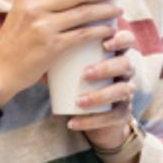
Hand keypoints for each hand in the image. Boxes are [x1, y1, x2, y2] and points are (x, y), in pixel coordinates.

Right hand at [0, 0, 121, 107]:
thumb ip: (38, 3)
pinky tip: (109, 30)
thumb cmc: (13, 42)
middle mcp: (34, 7)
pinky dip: (100, 30)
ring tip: (118, 11)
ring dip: (106, 11)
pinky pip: (83, 34)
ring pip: (84, 12)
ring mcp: (43, 26)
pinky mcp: (52, 46)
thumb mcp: (19, 13)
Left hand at [68, 28, 136, 147]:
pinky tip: (73, 122)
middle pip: (125, 64)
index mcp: (115, 54)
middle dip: (107, 68)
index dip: (120, 40)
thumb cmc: (79, 81)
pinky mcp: (122, 114)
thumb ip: (58, 56)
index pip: (126, 40)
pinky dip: (92, 121)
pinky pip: (112, 116)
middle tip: (85, 73)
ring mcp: (126, 92)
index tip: (104, 43)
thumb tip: (35, 53)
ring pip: (123, 90)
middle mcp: (125, 72)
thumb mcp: (72, 67)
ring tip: (79, 101)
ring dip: (101, 95)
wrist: (91, 114)